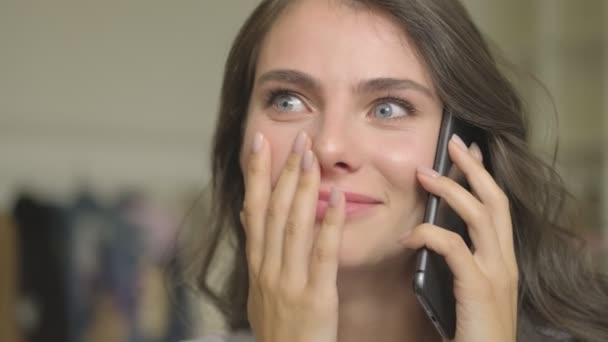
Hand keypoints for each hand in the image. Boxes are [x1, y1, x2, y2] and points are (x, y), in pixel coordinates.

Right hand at [240, 131, 344, 341]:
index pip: (253, 210)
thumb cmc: (279, 330)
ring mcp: (289, 282)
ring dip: (302, 188)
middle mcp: (268, 268)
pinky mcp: (314, 297)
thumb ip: (257, 253)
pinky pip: (322, 255)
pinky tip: (337, 200)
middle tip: (296, 139)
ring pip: (293, 226)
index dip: (256, 175)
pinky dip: (329, 225)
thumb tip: (248, 216)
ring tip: (310, 157)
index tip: (259, 144)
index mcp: (257, 265)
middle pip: (274, 211)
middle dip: (284, 171)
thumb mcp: (258, 291)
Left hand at [401, 134, 518, 341]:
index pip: (496, 207)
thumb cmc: (470, 331)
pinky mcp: (480, 288)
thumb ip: (454, 264)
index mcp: (499, 260)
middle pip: (495, 201)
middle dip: (474, 168)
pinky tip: (409, 236)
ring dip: (452, 190)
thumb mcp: (464, 289)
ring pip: (480, 216)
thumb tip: (426, 237)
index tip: (469, 153)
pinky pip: (454, 248)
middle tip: (455, 142)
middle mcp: (504, 261)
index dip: (483, 177)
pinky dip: (429, 235)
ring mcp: (495, 273)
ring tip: (426, 174)